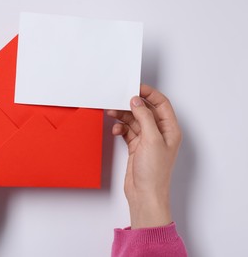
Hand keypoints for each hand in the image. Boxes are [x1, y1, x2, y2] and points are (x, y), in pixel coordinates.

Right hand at [107, 85, 180, 228]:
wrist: (144, 195)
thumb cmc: (154, 173)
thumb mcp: (151, 140)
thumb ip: (144, 118)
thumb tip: (137, 102)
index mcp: (170, 129)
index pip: (161, 104)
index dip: (149, 94)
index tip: (135, 88)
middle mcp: (159, 133)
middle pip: (145, 111)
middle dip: (132, 105)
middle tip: (118, 101)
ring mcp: (147, 140)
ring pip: (134, 121)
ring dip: (123, 116)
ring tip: (112, 113)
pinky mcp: (136, 147)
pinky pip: (128, 131)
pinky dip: (121, 128)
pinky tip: (116, 130)